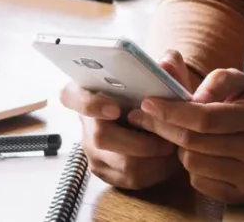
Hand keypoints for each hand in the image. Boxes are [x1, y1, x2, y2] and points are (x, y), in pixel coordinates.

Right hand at [59, 49, 200, 189]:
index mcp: (88, 91)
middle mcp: (85, 122)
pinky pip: (129, 178)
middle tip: (165, 136)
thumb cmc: (155, 93)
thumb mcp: (164, 76)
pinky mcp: (105, 171)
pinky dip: (153, 170)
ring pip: (121, 162)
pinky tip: (167, 160)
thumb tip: (167, 64)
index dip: (89, 103)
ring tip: (172, 146)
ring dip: (152, 157)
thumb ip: (168, 65)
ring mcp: (92, 150)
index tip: (115, 108)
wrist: (160, 119)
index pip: (71, 95)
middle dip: (139, 140)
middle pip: (101, 136)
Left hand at [129, 68, 243, 204]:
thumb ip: (216, 81)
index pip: (206, 118)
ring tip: (185, 135)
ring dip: (180, 147)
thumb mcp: (237, 81)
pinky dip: (191, 168)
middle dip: (165, 127)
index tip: (148, 103)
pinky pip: (200, 183)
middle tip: (146, 117)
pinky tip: (198, 154)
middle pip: (194, 142)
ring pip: (193, 163)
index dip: (173, 112)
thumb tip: (192, 100)